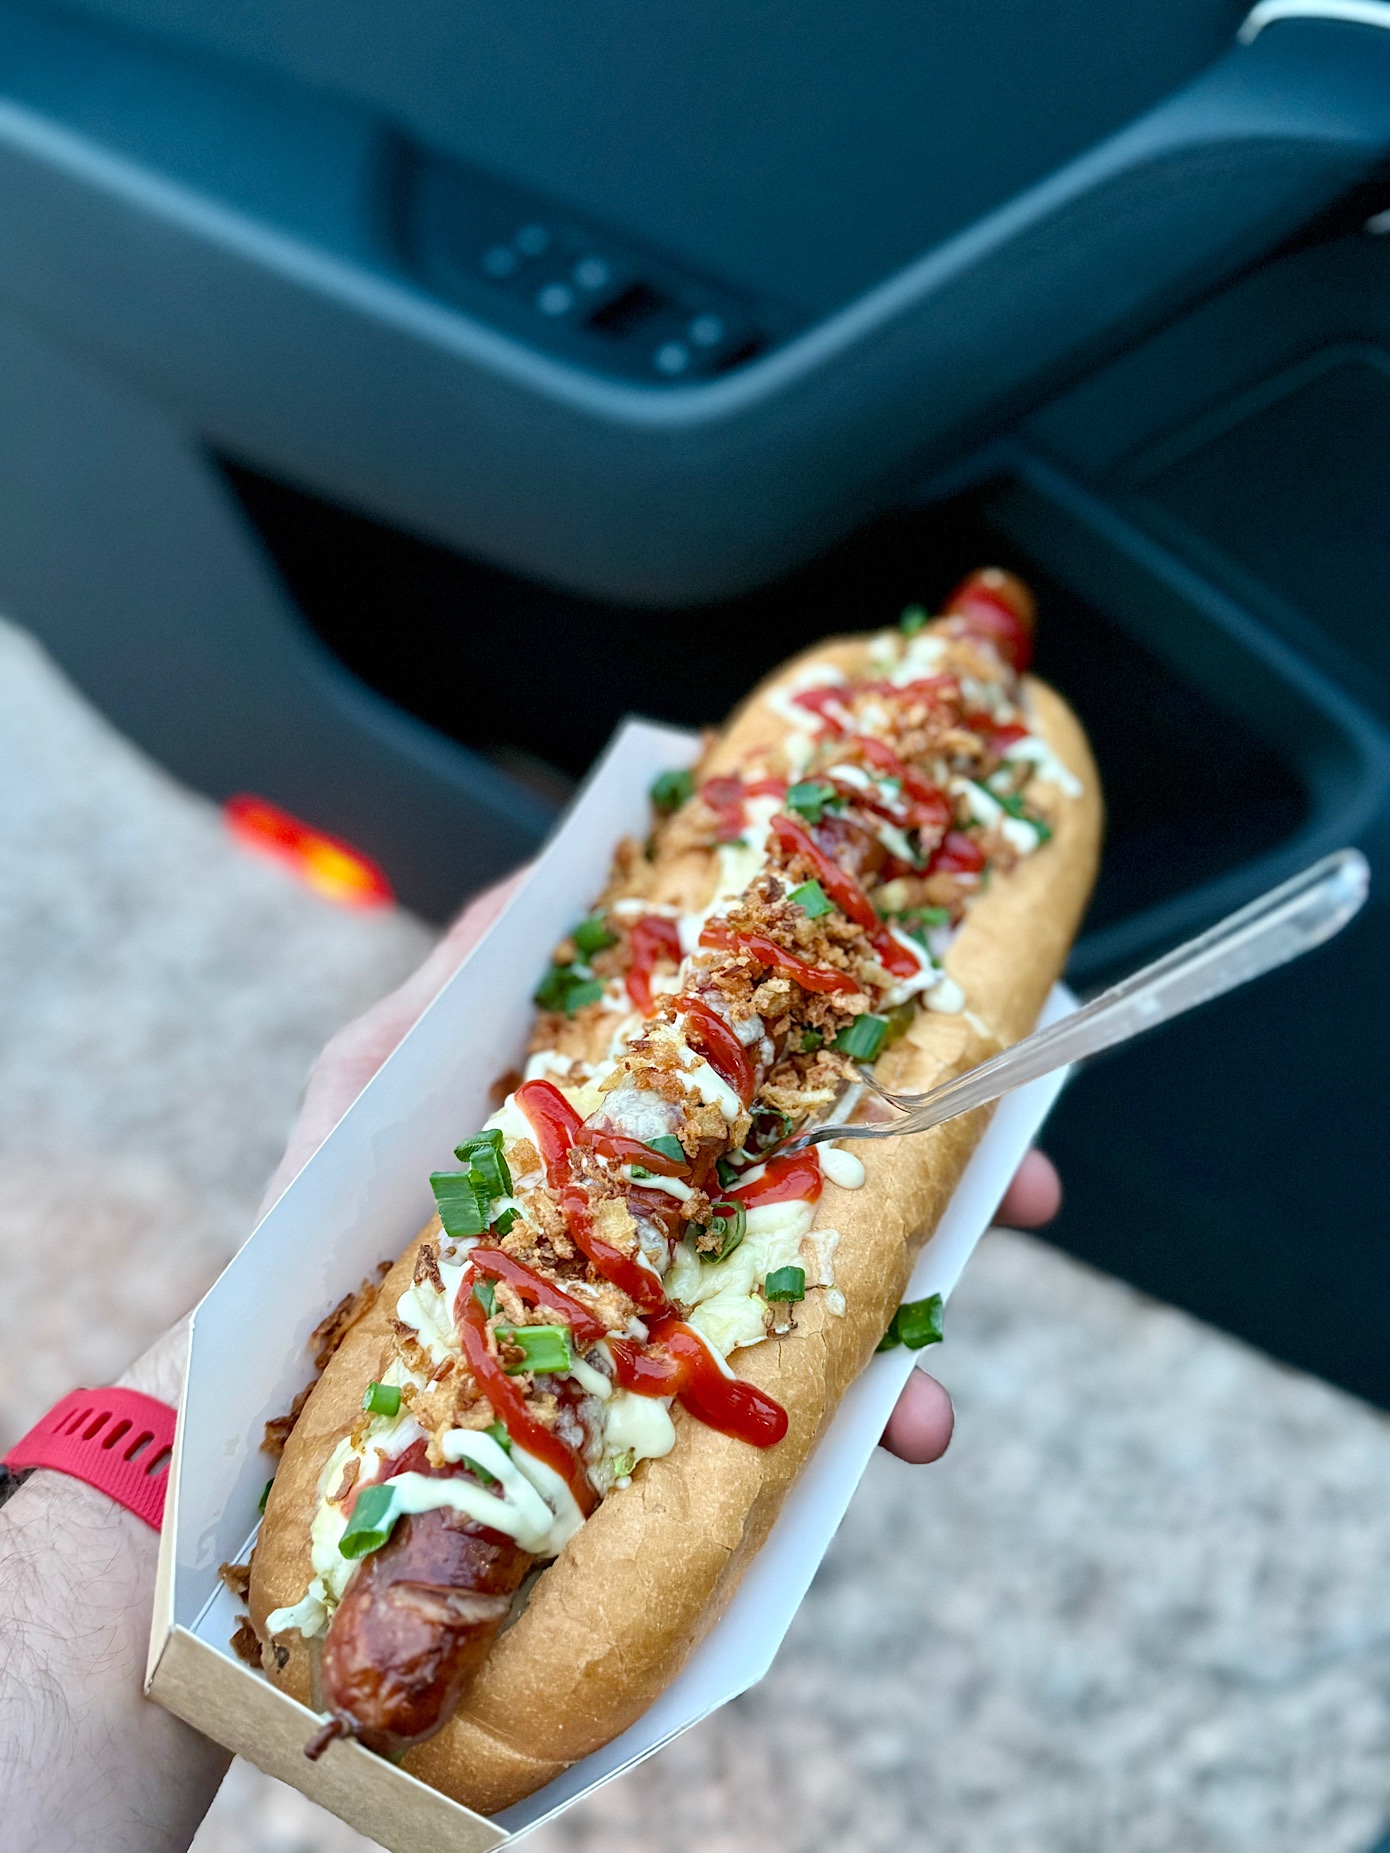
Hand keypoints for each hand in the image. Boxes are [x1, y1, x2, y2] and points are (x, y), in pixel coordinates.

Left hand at [258, 873, 1062, 1473]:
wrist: (267, 1433)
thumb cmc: (318, 1236)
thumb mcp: (377, 1084)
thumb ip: (465, 983)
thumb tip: (551, 868)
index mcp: (619, 1118)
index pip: (767, 1060)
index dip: (870, 1039)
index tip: (954, 1016)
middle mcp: (663, 1208)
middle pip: (834, 1172)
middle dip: (951, 1176)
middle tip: (1032, 1182)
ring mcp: (668, 1309)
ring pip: (830, 1299)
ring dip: (918, 1326)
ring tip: (946, 1363)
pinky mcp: (659, 1408)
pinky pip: (781, 1409)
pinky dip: (852, 1420)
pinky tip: (886, 1432)